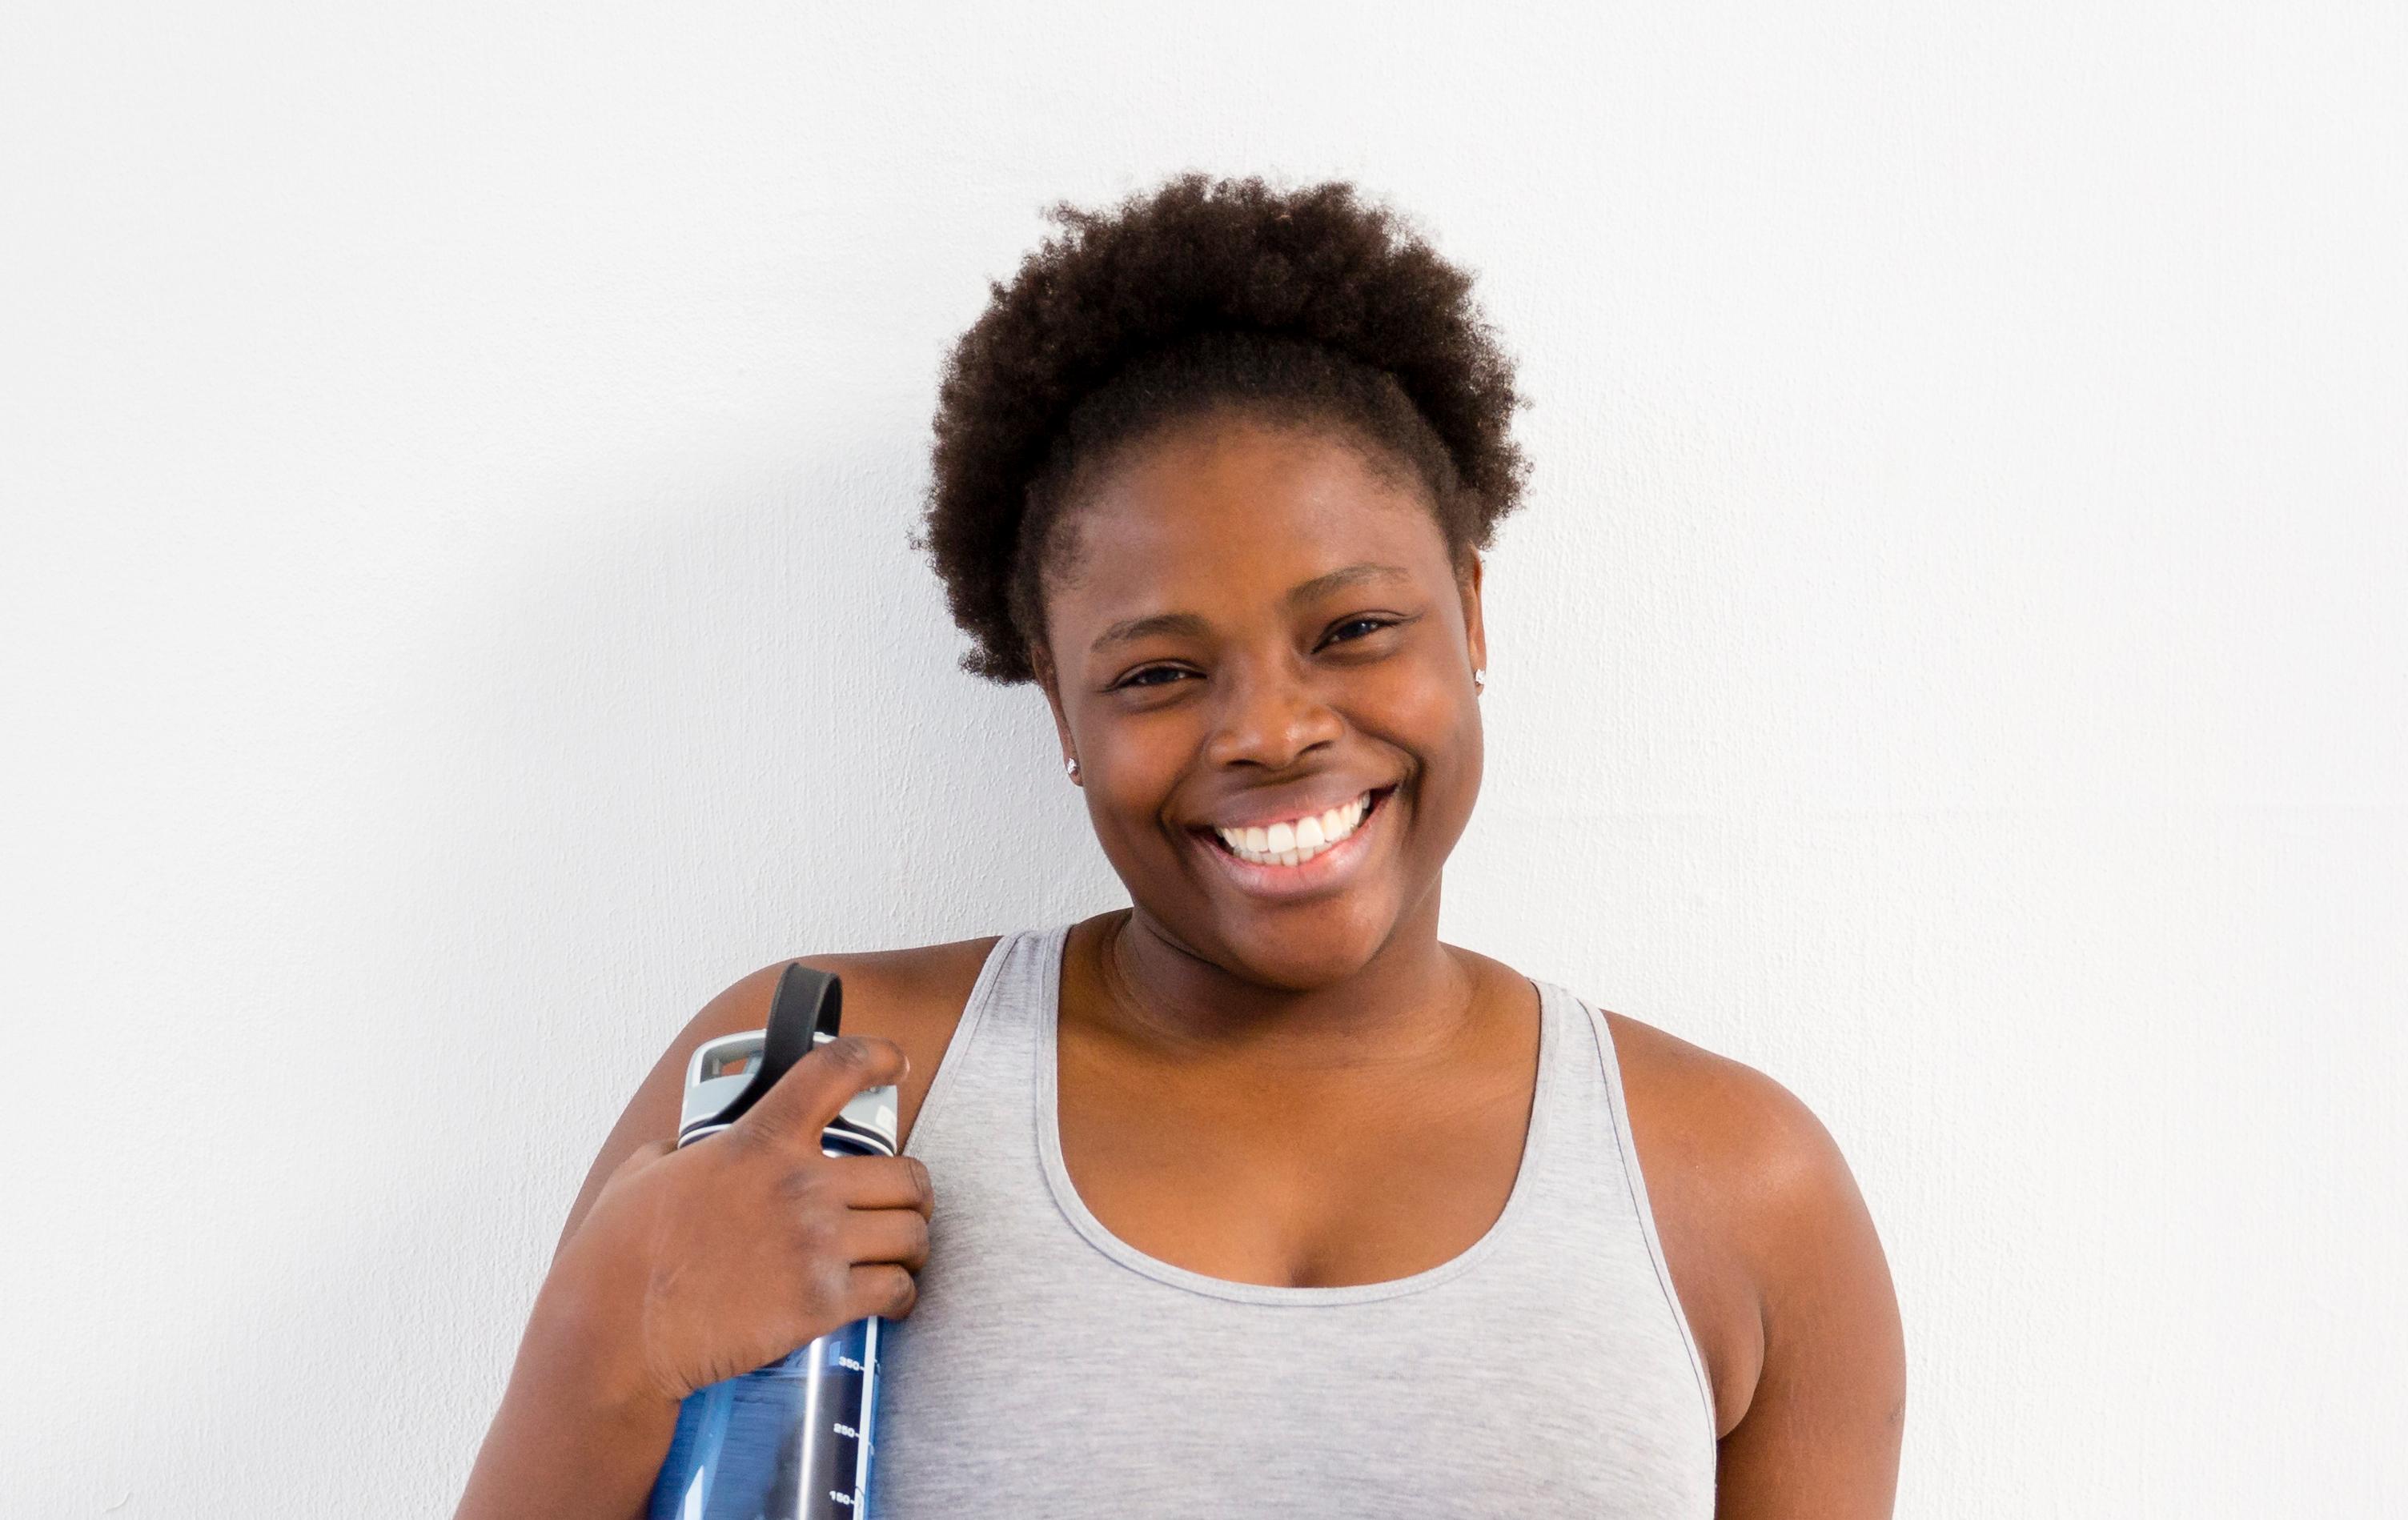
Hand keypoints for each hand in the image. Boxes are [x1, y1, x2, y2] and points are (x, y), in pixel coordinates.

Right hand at [537, 1035, 932, 1409]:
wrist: (616, 1332)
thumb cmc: (618, 1256)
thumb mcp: (643, 1172)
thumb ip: (681, 1150)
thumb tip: (685, 1150)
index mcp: (759, 1140)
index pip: (836, 1071)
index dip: (878, 1056)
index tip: (897, 1061)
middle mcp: (800, 1185)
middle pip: (907, 1174)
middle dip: (913, 1192)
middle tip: (904, 1205)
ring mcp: (816, 1245)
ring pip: (912, 1232)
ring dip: (912, 1245)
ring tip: (901, 1254)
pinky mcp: (821, 1304)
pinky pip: (896, 1289)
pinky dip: (902, 1294)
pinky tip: (891, 1297)